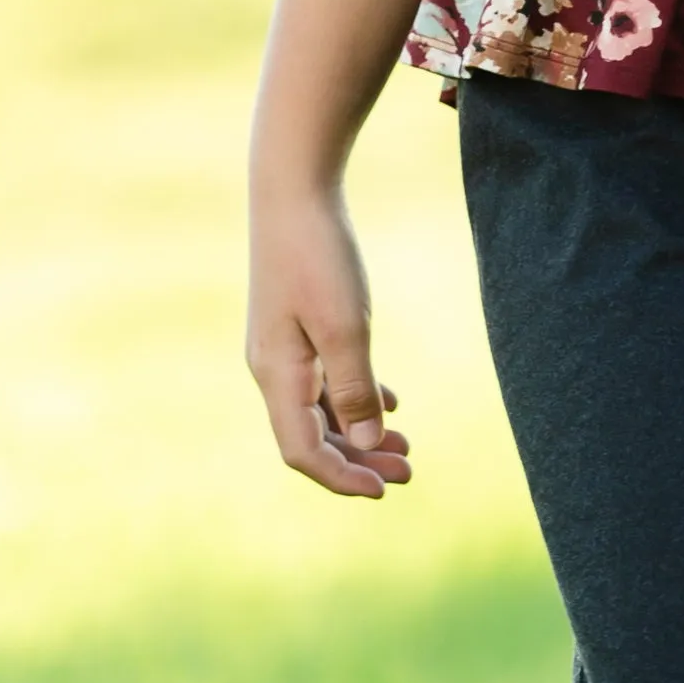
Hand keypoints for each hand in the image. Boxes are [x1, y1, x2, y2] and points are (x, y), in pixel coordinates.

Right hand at [246, 187, 411, 496]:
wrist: (293, 191)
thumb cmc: (318, 256)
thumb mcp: (345, 327)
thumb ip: (353, 389)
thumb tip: (361, 447)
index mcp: (277, 376)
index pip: (302, 451)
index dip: (341, 478)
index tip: (386, 490)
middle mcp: (274, 370)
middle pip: (313, 436)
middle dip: (358, 461)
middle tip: (409, 473)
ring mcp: (284, 348)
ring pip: (321, 409)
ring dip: (360, 433)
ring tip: (406, 447)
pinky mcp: (298, 326)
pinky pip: (325, 380)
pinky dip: (355, 398)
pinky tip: (390, 404)